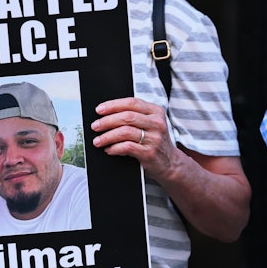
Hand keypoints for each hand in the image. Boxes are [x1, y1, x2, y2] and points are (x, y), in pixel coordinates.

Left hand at [91, 96, 249, 241]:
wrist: (171, 164)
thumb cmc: (155, 143)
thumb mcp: (150, 125)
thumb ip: (135, 117)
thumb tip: (106, 114)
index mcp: (156, 111)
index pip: (131, 103)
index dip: (113, 105)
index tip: (99, 110)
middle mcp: (157, 123)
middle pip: (126, 117)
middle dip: (106, 121)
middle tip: (95, 126)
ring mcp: (155, 138)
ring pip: (125, 132)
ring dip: (107, 136)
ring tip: (98, 141)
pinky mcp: (150, 153)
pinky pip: (127, 147)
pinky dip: (114, 148)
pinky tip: (109, 150)